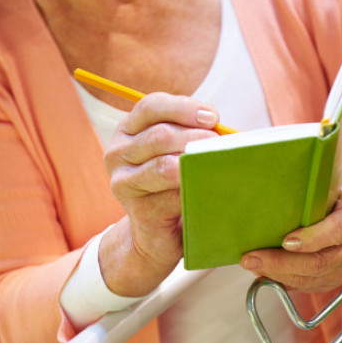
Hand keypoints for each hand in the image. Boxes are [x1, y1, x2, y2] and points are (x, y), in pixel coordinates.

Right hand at [100, 92, 217, 294]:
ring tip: (218, 163)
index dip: (184, 107)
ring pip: (164, 166)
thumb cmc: (172, 187)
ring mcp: (123, 183)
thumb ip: (189, 135)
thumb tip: (224, 130)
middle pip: (160, 135)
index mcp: (128, 131)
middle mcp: (117, 153)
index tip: (213, 117)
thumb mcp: (174, 153)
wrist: (156, 236)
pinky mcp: (138, 210)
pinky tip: (212, 188)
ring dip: (196, 163)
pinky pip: (172, 196)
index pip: (151, 107)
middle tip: (221, 144)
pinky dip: (195, 190)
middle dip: (196, 137)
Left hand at [240, 174, 341, 292]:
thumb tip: (268, 212)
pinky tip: (266, 273)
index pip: (337, 231)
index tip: (284, 241)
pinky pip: (307, 286)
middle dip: (280, 263)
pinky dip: (284, 281)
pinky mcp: (336, 282)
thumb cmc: (334, 202)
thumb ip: (307, 205)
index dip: (311, 238)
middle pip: (318, 262)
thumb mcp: (326, 193)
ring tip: (253, 265)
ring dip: (277, 274)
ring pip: (310, 279)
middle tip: (251, 258)